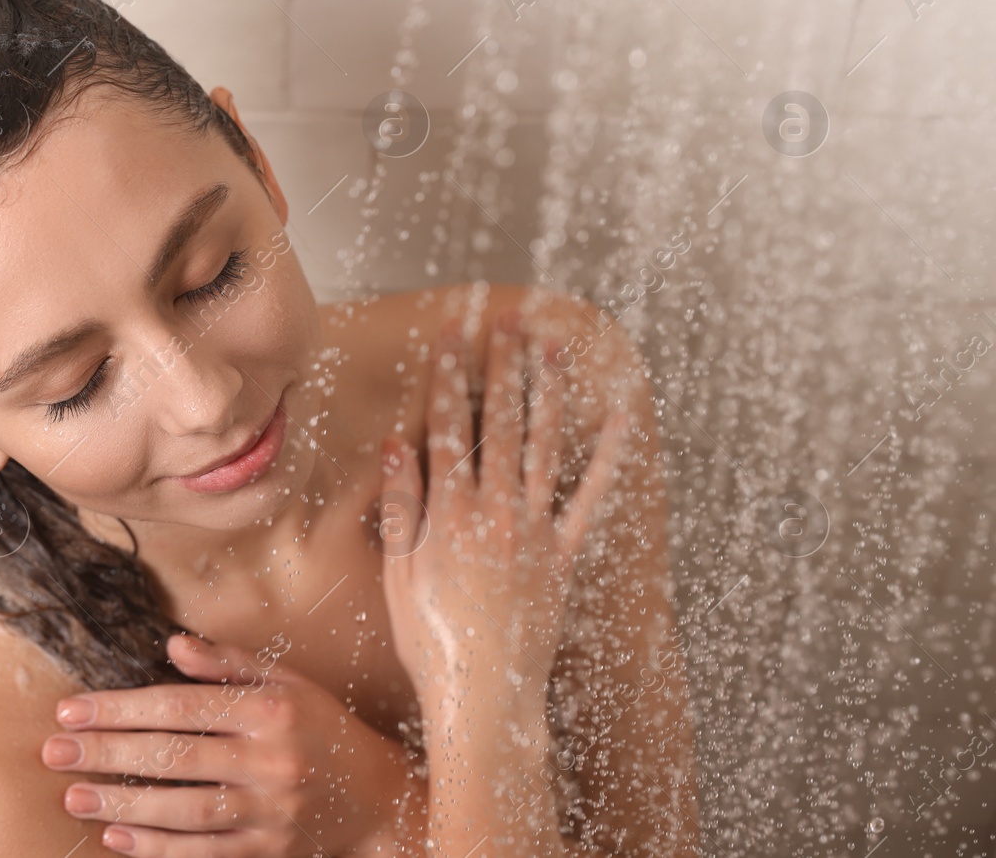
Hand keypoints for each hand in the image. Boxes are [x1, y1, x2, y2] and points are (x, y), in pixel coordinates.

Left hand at [42, 633, 415, 856]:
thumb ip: (229, 663)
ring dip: (125, 803)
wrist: (378, 797)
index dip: (122, 707)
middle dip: (109, 753)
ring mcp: (271, 812)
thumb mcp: (287, 681)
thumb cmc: (321, 729)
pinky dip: (159, 848)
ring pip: (186, 811)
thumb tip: (173, 643)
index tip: (72, 710)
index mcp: (271, 710)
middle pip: (177, 757)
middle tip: (54, 752)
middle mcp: (271, 761)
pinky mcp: (269, 851)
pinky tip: (117, 836)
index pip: (182, 706)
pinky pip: (205, 852)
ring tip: (74, 795)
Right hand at [377, 309, 626, 713]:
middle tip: (506, 319)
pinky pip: (589, 496)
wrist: (482, 693)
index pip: (448, 427)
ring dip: (547, 390)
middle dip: (501, 366)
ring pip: (543, 444)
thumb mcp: (398, 571)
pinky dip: (605, 456)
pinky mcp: (564, 553)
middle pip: (500, 422)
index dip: (448, 376)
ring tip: (550, 345)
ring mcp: (534, 529)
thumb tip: (397, 443)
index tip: (451, 334)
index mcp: (448, 511)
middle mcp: (494, 510)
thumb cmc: (430, 638)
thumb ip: (401, 504)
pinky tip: (616, 416)